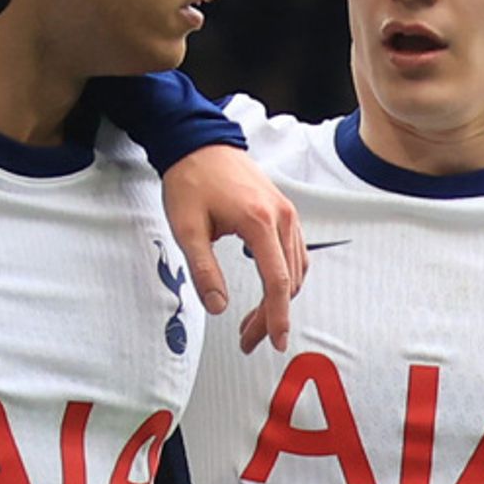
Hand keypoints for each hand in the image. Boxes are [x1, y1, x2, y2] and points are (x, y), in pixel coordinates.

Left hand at [161, 144, 305, 352]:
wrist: (199, 143)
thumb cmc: (191, 179)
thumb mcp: (187, 228)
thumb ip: (204, 270)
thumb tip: (218, 307)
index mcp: (258, 221)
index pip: (277, 281)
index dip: (277, 316)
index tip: (276, 341)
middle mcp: (281, 216)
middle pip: (289, 280)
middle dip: (273, 315)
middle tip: (251, 339)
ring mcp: (286, 211)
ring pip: (296, 268)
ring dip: (280, 299)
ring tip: (256, 322)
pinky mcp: (283, 209)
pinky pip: (295, 251)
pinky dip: (287, 277)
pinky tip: (270, 290)